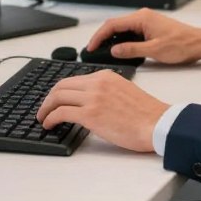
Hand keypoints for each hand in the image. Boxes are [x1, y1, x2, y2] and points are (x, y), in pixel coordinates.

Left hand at [36, 70, 168, 151]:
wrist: (158, 123)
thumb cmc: (146, 114)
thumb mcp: (124, 91)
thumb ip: (106, 91)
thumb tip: (90, 102)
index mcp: (105, 75)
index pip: (74, 79)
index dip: (60, 91)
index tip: (55, 100)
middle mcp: (97, 83)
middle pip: (61, 86)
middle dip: (48, 98)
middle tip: (44, 109)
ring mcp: (93, 98)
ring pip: (58, 97)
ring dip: (45, 108)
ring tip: (43, 118)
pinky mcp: (91, 114)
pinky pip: (61, 113)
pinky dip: (50, 118)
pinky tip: (49, 124)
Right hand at [87, 8, 200, 64]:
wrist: (199, 43)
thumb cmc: (182, 45)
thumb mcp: (155, 50)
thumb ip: (132, 50)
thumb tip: (114, 50)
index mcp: (142, 18)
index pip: (113, 25)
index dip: (99, 36)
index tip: (91, 46)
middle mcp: (142, 17)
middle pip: (115, 25)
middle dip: (102, 37)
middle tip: (92, 50)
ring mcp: (146, 22)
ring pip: (122, 29)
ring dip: (111, 39)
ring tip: (102, 51)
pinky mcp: (149, 28)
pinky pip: (130, 32)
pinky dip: (121, 40)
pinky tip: (118, 50)